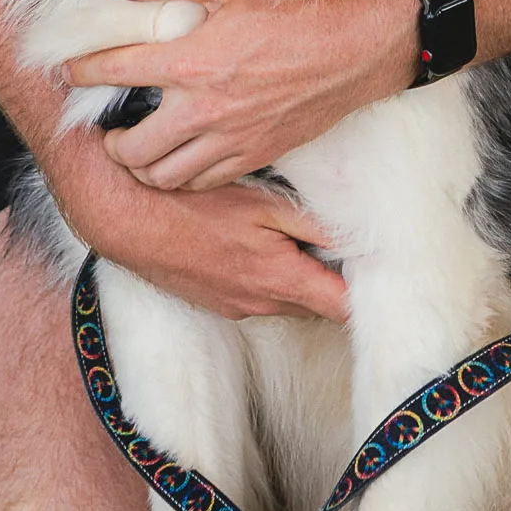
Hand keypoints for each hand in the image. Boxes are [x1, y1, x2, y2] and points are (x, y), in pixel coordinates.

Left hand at [68, 0, 417, 191]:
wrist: (361, 46)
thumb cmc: (300, 10)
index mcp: (192, 61)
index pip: (115, 72)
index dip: (82, 71)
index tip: (70, 70)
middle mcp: (205, 109)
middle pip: (132, 150)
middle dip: (109, 144)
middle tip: (107, 130)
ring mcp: (232, 138)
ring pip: (165, 177)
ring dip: (143, 167)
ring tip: (140, 149)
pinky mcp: (257, 154)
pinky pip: (205, 183)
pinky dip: (184, 176)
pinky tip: (184, 155)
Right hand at [89, 177, 349, 321]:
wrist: (125, 220)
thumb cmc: (190, 204)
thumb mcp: (259, 202)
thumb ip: (312, 221)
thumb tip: (356, 233)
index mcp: (279, 278)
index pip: (343, 308)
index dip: (369, 295)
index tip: (385, 274)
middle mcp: (261, 303)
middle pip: (320, 303)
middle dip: (337, 279)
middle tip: (351, 243)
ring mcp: (237, 306)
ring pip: (290, 298)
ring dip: (303, 274)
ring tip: (305, 236)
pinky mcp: (218, 302)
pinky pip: (261, 295)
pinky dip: (272, 274)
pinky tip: (263, 242)